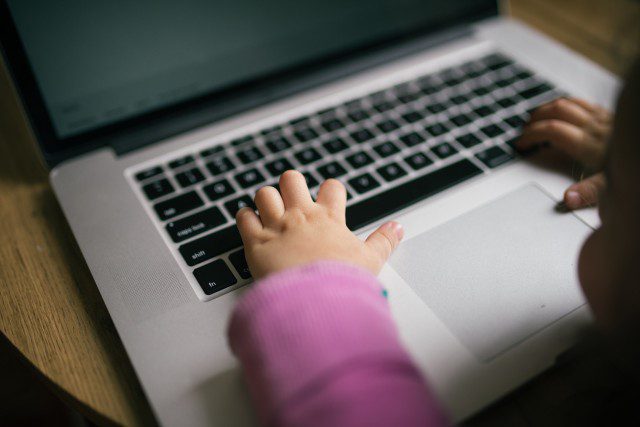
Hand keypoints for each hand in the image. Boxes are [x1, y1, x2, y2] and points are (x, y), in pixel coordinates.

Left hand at [235, 170, 403, 279]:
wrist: (316, 299)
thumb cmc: (343, 282)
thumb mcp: (371, 260)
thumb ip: (384, 241)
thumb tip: (398, 227)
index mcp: (329, 218)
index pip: (331, 188)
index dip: (329, 191)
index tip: (328, 200)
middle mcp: (301, 216)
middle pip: (291, 179)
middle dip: (290, 186)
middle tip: (292, 201)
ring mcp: (276, 227)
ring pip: (264, 193)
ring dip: (265, 201)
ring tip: (269, 213)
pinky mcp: (255, 242)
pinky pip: (243, 217)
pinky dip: (245, 219)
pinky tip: (251, 226)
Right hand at [516, 97, 610, 208]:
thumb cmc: (634, 171)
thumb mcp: (613, 188)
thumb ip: (588, 192)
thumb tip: (566, 199)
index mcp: (589, 144)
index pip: (551, 131)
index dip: (531, 135)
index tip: (520, 144)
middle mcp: (596, 127)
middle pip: (557, 111)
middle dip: (536, 118)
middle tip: (524, 130)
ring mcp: (605, 119)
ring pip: (570, 103)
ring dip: (549, 107)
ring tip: (537, 117)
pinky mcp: (613, 117)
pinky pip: (585, 104)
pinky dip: (568, 105)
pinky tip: (567, 112)